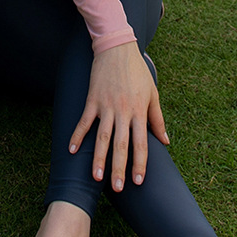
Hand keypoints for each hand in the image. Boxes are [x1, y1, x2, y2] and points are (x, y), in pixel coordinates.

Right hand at [68, 42, 168, 190]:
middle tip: (118, 188)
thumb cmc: (137, 72)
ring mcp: (106, 106)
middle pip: (121, 144)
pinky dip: (77, 136)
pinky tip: (71, 151)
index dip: (140, 163)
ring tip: (95, 177)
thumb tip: (165, 141)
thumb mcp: (153, 93)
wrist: (117, 48)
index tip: (138, 181)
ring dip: (98, 158)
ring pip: (101, 137)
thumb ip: (157, 119)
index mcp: (139, 111)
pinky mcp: (92, 100)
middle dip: (119, 168)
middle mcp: (123, 111)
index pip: (141, 143)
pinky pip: (84, 121)